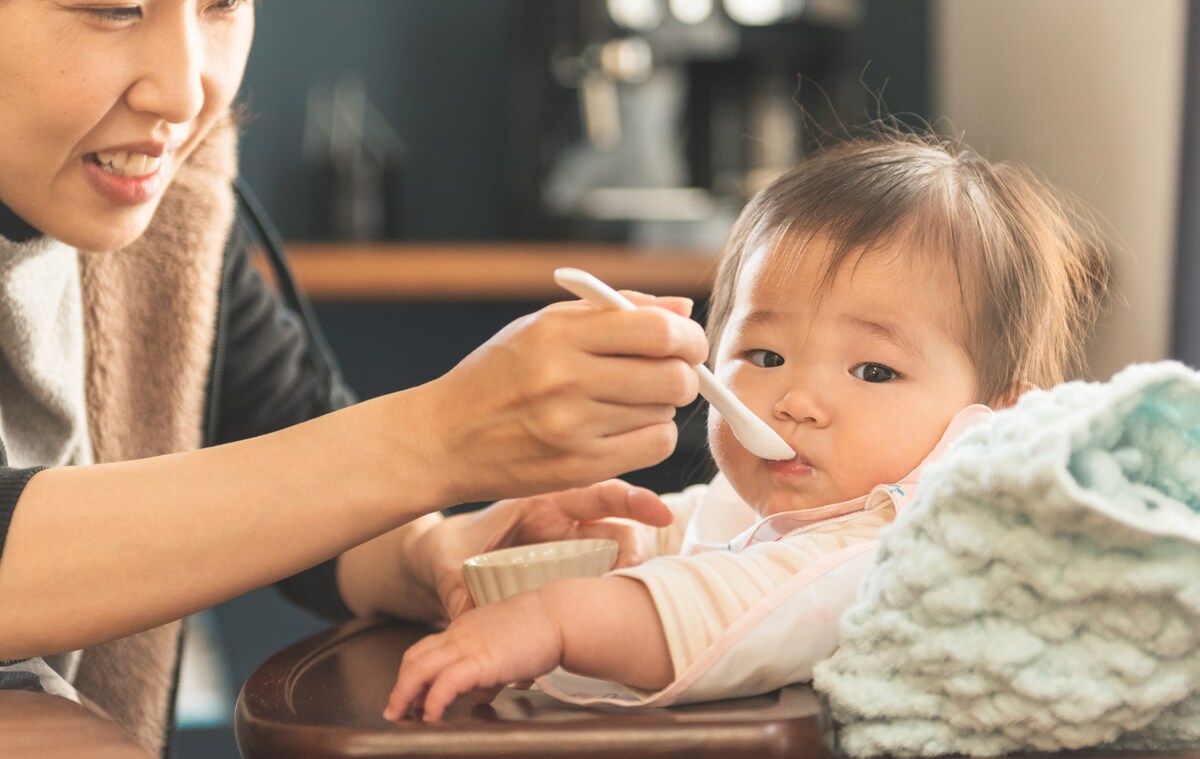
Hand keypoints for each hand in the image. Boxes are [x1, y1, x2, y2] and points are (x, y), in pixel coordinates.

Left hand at [383, 591, 562, 721]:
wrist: (560, 615)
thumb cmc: (541, 629)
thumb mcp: (506, 649)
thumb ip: (489, 671)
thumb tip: (480, 694)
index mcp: (465, 629)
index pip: (427, 649)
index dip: (412, 673)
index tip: (408, 693)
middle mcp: (460, 635)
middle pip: (416, 658)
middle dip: (400, 686)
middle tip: (395, 709)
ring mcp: (469, 646)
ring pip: (421, 668)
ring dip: (405, 694)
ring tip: (402, 715)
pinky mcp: (482, 661)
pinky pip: (447, 682)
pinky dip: (433, 700)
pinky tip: (431, 715)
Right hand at [414, 294, 706, 504]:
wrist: (444, 439)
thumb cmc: (497, 375)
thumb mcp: (543, 326)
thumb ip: (615, 311)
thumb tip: (682, 311)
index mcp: (558, 333)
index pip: (658, 331)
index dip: (687, 337)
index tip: (686, 342)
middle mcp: (566, 379)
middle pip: (673, 377)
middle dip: (683, 373)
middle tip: (668, 372)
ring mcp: (574, 428)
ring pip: (666, 414)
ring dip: (661, 405)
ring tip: (628, 399)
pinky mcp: (580, 468)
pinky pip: (652, 449)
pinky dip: (651, 436)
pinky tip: (625, 428)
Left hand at [416, 479, 672, 618]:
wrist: (442, 558)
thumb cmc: (451, 548)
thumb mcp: (449, 563)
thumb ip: (457, 590)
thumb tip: (470, 617)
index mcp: (540, 504)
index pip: (596, 492)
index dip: (633, 500)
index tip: (661, 514)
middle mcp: (563, 522)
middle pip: (619, 527)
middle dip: (635, 551)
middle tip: (630, 581)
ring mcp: (572, 546)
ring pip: (619, 553)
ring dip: (627, 576)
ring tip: (619, 601)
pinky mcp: (573, 569)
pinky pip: (605, 574)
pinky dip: (613, 590)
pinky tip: (608, 611)